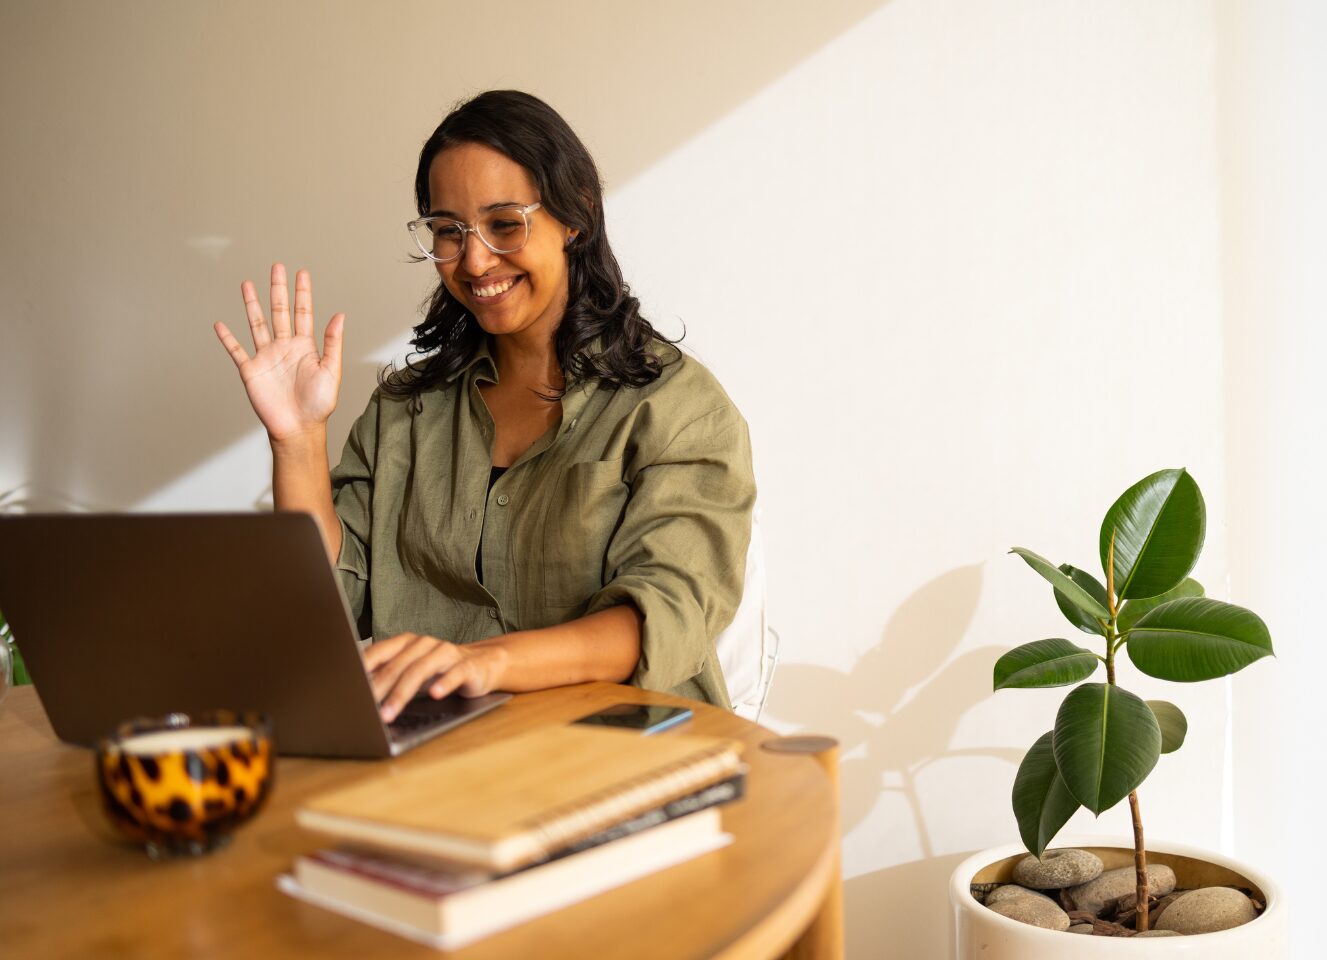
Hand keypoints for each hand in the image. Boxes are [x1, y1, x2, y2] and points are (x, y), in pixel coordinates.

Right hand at [214, 263, 344, 442]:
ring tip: (246, 284)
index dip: (302, 293)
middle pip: (278, 311)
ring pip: (257, 324)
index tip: (301, 273)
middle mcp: (284, 347)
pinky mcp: (251, 371)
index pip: (303, 313)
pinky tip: (220, 324)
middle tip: (276, 267)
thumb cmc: (318, 404)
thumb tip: (340, 315)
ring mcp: (266, 357)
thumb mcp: (331, 371)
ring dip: (252, 304)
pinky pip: (236, 351)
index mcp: (305, 346)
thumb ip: (332, 343)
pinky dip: (227, 338)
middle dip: (277, 289)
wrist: (298, 428)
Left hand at [364, 633, 508, 722]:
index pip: (379, 652)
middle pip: (397, 666)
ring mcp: (446, 653)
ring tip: (390, 713)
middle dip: (379, 689)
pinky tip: (435, 695)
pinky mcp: (468, 666)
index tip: (347, 687)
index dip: (362, 669)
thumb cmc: (439, 671)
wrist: (483, 665)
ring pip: (421, 670)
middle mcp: (424, 644)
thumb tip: (353, 691)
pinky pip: (455, 674)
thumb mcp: (411, 672)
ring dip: (402, 693)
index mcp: (406, 643)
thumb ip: (386, 675)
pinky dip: (444, 684)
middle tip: (365, 710)